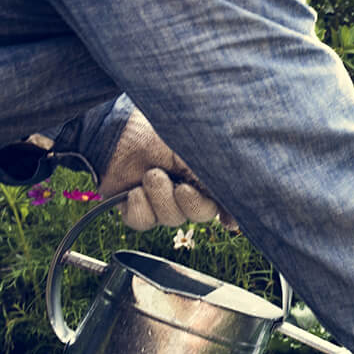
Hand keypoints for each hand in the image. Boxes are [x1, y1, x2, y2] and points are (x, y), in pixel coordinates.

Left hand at [98, 109, 230, 231]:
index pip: (224, 201)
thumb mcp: (192, 151)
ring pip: (171, 219)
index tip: (229, 221)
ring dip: (160, 197)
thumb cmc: (156, 133)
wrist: (118, 132)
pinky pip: (144, 221)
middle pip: (200, 214)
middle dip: (190, 203)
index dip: (228, 212)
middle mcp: (185, 192)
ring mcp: (161, 203)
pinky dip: (140, 205)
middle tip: (181, 188)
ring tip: (151, 175)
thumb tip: (236, 214)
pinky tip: (134, 190)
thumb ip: (214, 176)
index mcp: (203, 176)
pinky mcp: (136, 210)